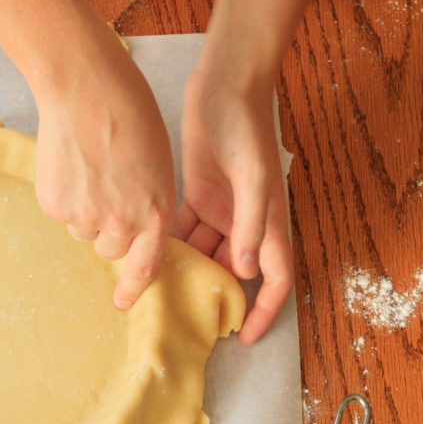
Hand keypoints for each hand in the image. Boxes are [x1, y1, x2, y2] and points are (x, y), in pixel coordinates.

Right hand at [33, 54, 174, 309]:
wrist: (86, 89)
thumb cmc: (129, 113)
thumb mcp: (158, 163)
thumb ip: (148, 202)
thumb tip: (131, 225)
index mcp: (155, 211)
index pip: (145, 264)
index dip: (133, 288)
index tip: (122, 302)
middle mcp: (121, 223)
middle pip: (109, 249)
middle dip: (107, 230)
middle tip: (105, 192)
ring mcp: (85, 216)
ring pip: (81, 229)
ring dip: (84, 209)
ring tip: (88, 167)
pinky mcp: (54, 205)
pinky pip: (58, 211)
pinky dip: (62, 193)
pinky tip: (68, 162)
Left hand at [173, 68, 293, 344]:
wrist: (224, 85)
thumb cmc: (245, 126)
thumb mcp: (251, 174)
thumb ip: (250, 222)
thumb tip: (245, 269)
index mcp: (269, 222)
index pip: (275, 279)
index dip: (264, 311)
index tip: (243, 338)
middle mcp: (247, 222)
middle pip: (235, 272)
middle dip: (215, 296)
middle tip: (184, 320)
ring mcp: (221, 210)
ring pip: (206, 254)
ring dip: (188, 273)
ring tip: (159, 295)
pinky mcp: (197, 195)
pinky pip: (186, 231)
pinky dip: (172, 246)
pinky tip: (147, 259)